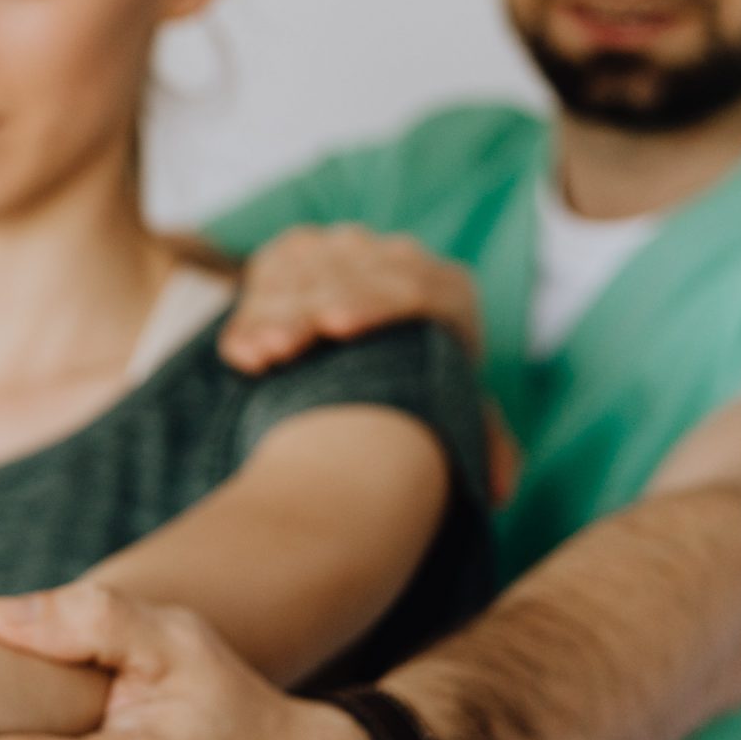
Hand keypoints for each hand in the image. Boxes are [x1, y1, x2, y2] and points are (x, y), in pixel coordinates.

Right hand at [217, 223, 516, 499]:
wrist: (377, 344)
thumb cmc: (417, 388)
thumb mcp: (453, 411)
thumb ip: (481, 442)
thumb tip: (500, 489)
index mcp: (447, 291)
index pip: (411, 286)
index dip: (371, 301)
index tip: (335, 326)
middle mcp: (398, 257)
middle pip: (348, 277)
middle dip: (306, 312)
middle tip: (278, 349)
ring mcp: (345, 249)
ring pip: (303, 272)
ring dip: (270, 314)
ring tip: (253, 356)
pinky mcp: (299, 250)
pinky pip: (271, 269)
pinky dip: (251, 312)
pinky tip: (239, 352)